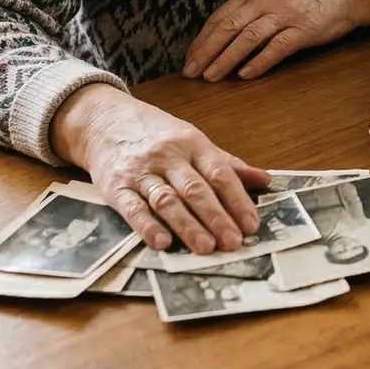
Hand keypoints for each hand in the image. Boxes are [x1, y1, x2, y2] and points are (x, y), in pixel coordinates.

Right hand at [51, 84, 270, 252]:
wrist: (104, 121)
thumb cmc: (157, 135)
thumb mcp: (194, 141)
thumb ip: (227, 164)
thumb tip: (265, 180)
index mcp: (193, 145)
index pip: (220, 174)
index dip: (237, 200)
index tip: (251, 225)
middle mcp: (169, 157)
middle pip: (196, 189)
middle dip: (216, 217)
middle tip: (233, 242)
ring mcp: (141, 172)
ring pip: (167, 200)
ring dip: (187, 225)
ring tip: (205, 247)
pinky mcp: (116, 187)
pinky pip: (132, 208)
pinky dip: (147, 226)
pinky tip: (162, 242)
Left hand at [183, 0, 369, 81]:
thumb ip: (251, 12)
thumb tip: (223, 41)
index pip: (220, 17)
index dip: (202, 40)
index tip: (189, 59)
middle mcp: (266, 0)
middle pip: (228, 28)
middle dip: (206, 52)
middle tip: (191, 73)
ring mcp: (285, 14)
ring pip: (248, 38)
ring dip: (226, 59)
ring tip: (212, 77)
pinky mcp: (303, 29)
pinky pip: (277, 47)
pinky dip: (259, 62)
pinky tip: (245, 75)